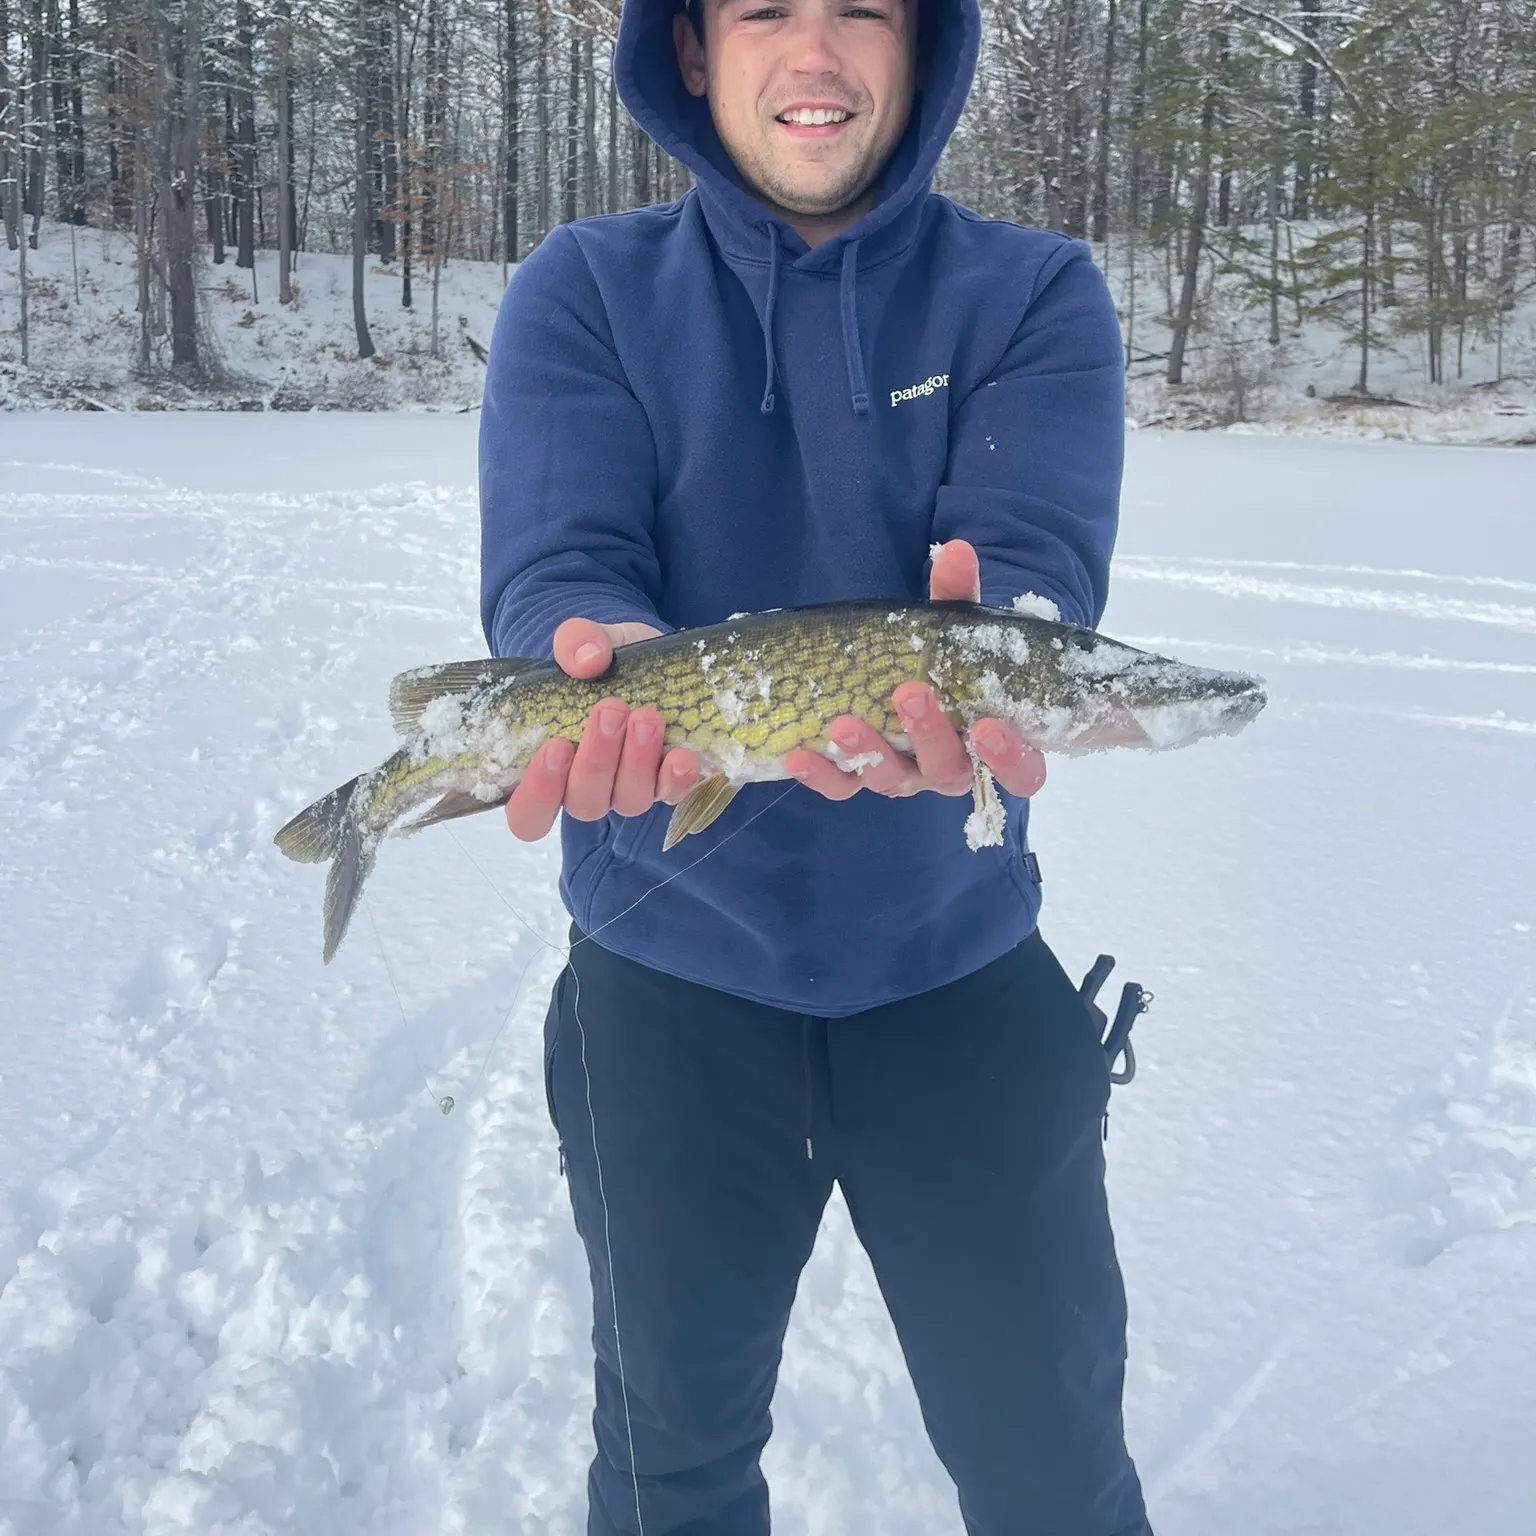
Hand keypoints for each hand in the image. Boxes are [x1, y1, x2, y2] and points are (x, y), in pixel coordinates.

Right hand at [505, 617, 701, 841]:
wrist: (647, 656)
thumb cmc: (600, 660)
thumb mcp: (585, 642)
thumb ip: (574, 643)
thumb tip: (586, 660)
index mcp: (550, 768)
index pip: (528, 813)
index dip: (538, 792)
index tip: (555, 746)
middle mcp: (588, 788)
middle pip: (584, 803)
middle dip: (597, 759)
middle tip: (609, 710)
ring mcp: (629, 789)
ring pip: (628, 801)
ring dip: (637, 762)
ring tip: (646, 717)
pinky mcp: (668, 781)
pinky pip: (673, 794)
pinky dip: (677, 778)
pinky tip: (682, 755)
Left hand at [782, 540, 1046, 803]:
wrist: (906, 670)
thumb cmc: (948, 656)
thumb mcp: (955, 624)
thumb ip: (958, 594)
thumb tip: (956, 550)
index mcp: (992, 740)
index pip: (1021, 772)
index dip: (1008, 758)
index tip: (987, 727)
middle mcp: (952, 767)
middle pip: (948, 772)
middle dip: (928, 736)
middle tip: (907, 694)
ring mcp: (907, 776)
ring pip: (893, 781)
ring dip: (868, 754)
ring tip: (842, 723)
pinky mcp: (861, 778)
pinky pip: (843, 786)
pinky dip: (821, 775)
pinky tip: (797, 754)